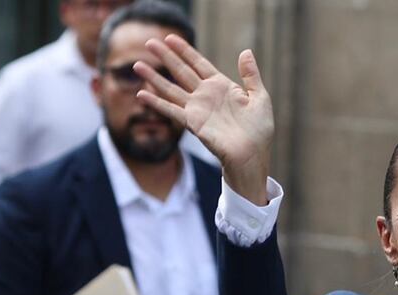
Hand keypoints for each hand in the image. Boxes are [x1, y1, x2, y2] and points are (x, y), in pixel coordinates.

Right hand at [135, 35, 272, 203]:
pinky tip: (141, 94)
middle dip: (165, 57)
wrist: (253, 153)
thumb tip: (246, 51)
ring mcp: (197, 109)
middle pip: (181, 72)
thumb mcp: (260, 97)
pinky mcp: (192, 123)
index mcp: (221, 86)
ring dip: (154, 77)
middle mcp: (206, 95)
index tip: (170, 38)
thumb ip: (251, 75)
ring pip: (171, 89)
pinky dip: (156, 102)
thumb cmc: (259, 129)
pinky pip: (171, 110)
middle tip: (149, 42)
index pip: (199, 64)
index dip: (185, 51)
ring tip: (137, 64)